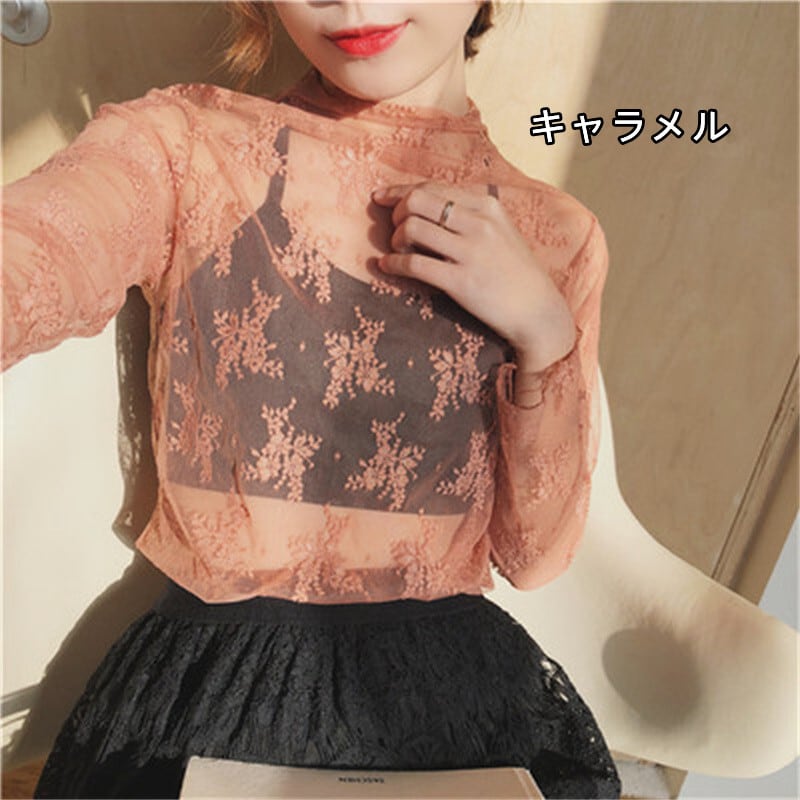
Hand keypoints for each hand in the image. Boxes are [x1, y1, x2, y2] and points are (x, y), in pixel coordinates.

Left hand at [371, 181, 576, 371]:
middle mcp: (479, 223)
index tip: (381, 197)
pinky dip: (393, 263)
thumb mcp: (501, 232)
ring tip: (398, 250)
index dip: (400, 191)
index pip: (433, 187)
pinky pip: (414, 264)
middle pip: (418, 200)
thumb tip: (426, 205)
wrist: (538, 312)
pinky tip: (387, 266)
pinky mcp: (461, 282)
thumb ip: (471, 215)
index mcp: (488, 206)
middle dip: (397, 212)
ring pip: (412, 228)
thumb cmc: (516, 273)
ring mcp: (471, 252)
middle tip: (395, 229)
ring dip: (395, 238)